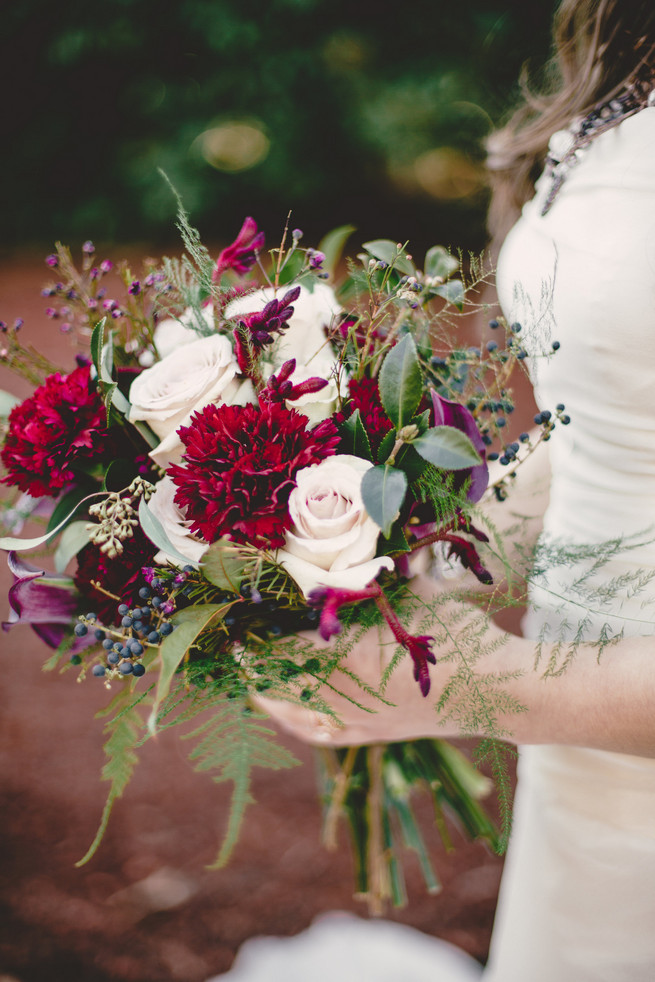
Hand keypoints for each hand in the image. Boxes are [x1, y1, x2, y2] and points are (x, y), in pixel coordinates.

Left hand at [253, 573, 505, 746]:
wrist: (499, 691)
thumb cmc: (460, 634)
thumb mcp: (416, 593)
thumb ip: (379, 575)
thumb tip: (352, 548)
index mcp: (349, 655)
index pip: (281, 645)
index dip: (253, 630)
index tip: (238, 611)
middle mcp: (344, 694)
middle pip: (277, 677)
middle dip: (253, 655)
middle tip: (236, 633)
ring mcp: (356, 720)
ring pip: (290, 707)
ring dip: (265, 686)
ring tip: (248, 667)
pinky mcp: (370, 734)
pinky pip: (317, 731)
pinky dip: (291, 717)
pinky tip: (279, 706)